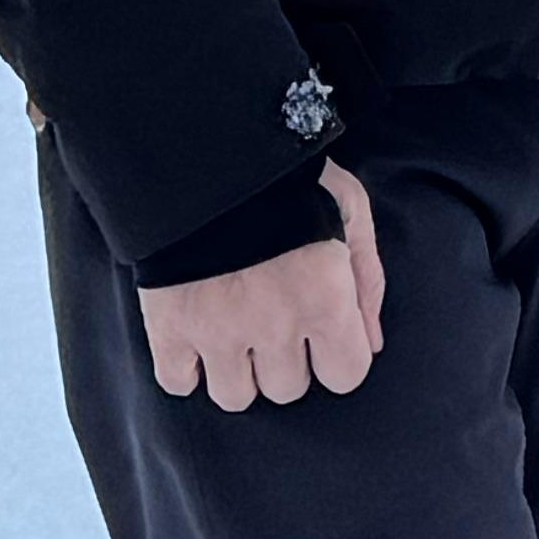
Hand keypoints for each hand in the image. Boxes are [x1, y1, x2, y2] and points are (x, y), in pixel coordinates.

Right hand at [141, 160, 384, 413]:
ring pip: (234, 395)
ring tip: (232, 327)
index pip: (345, 375)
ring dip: (236, 368)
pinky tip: (194, 333)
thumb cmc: (289, 175)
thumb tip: (370, 343)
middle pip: (287, 388)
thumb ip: (366, 278)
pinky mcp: (167, 324)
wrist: (205, 143)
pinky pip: (177, 382)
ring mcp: (217, 329)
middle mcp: (275, 324)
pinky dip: (185, 365)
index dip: (336, 354)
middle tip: (271, 315)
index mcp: (324, 296)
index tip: (320, 330)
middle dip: (284, 357)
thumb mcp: (349, 207)